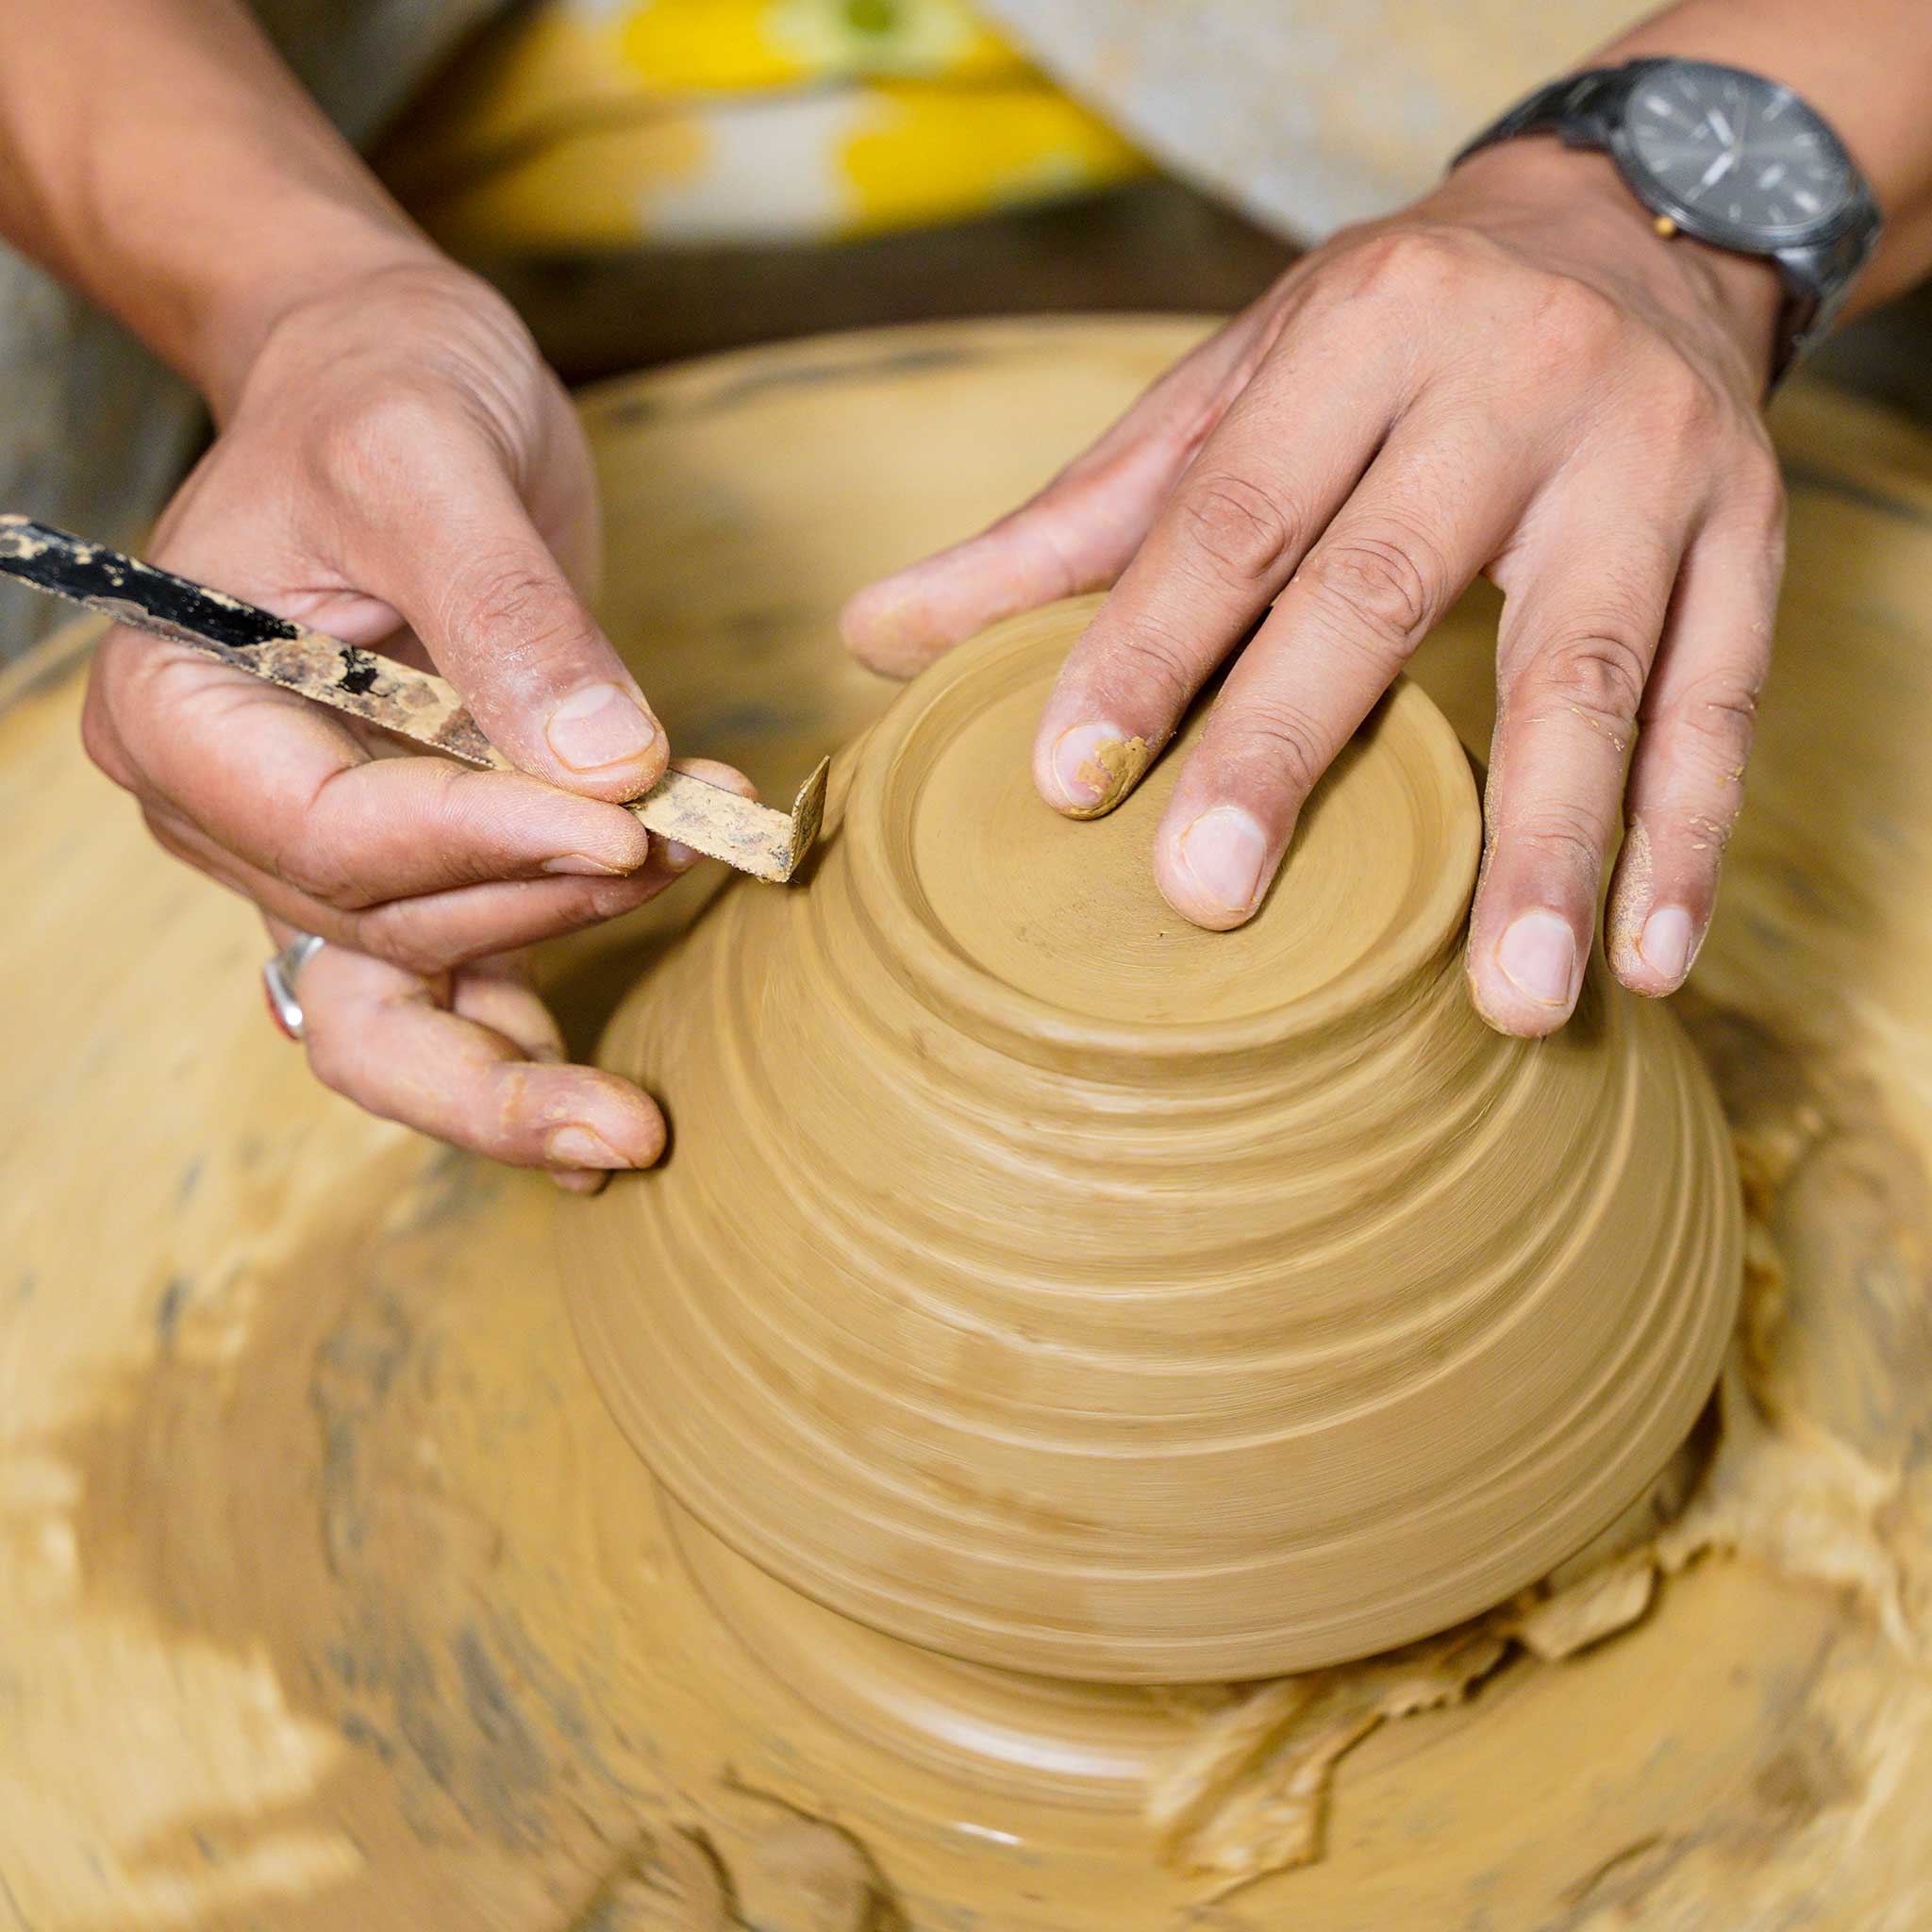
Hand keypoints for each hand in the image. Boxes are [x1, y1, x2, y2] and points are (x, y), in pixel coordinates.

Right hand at [82, 257, 716, 1182]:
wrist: (393, 385)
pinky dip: (525, 1055)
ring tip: (668, 999)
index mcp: (183, 709)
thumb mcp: (433, 463)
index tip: (628, 821)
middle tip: (690, 862)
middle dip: (541, 913)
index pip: (332, 830)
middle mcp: (230, 810)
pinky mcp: (409, 867)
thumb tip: (609, 773)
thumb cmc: (384, 390)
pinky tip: (606, 1127)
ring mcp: (314, 856)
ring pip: (405, 1012)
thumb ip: (511, 618)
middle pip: (379, 932)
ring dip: (547, 1003)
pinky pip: (447, 1001)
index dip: (484, 840)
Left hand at [843, 141, 1787, 1034]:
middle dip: (1291, 745)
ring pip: (1587, 671)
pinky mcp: (1749, 541)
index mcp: (1360, 331)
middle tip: (1210, 899)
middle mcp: (1510, 383)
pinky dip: (1689, 838)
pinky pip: (1721, 702)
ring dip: (1549, 846)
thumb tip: (876, 639)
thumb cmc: (1385, 335)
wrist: (1628, 226)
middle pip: (1385, 585)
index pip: (1231, 509)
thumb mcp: (1226, 391)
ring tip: (1506, 1003)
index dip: (1145, 645)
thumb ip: (1067, 525)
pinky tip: (1647, 960)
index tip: (1066, 785)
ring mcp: (1647, 466)